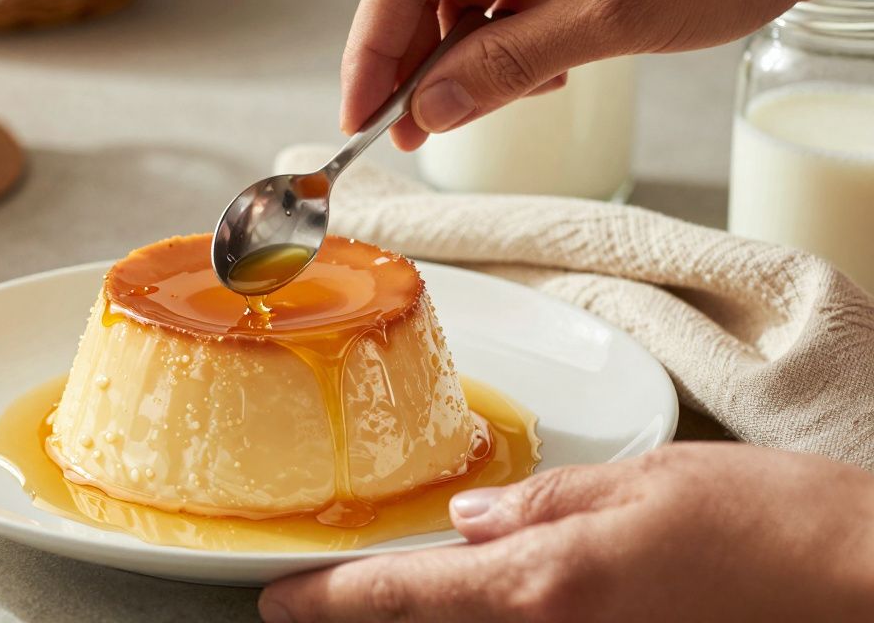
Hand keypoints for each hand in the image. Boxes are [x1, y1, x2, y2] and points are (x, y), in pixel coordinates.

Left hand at [259, 443, 873, 621]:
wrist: (861, 581)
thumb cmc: (766, 522)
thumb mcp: (640, 484)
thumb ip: (540, 505)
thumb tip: (470, 519)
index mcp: (548, 586)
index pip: (406, 598)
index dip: (330, 600)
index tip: (278, 601)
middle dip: (377, 612)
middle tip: (330, 589)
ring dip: (439, 613)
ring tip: (412, 580)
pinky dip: (496, 616)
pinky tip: (499, 589)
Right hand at [345, 0, 873, 149]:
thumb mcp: (610, 19)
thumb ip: (509, 65)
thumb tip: (431, 111)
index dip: (372, 50)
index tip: (361, 116)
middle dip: (412, 63)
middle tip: (408, 134)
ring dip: (461, 60)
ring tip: (475, 112)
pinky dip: (506, 43)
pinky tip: (534, 79)